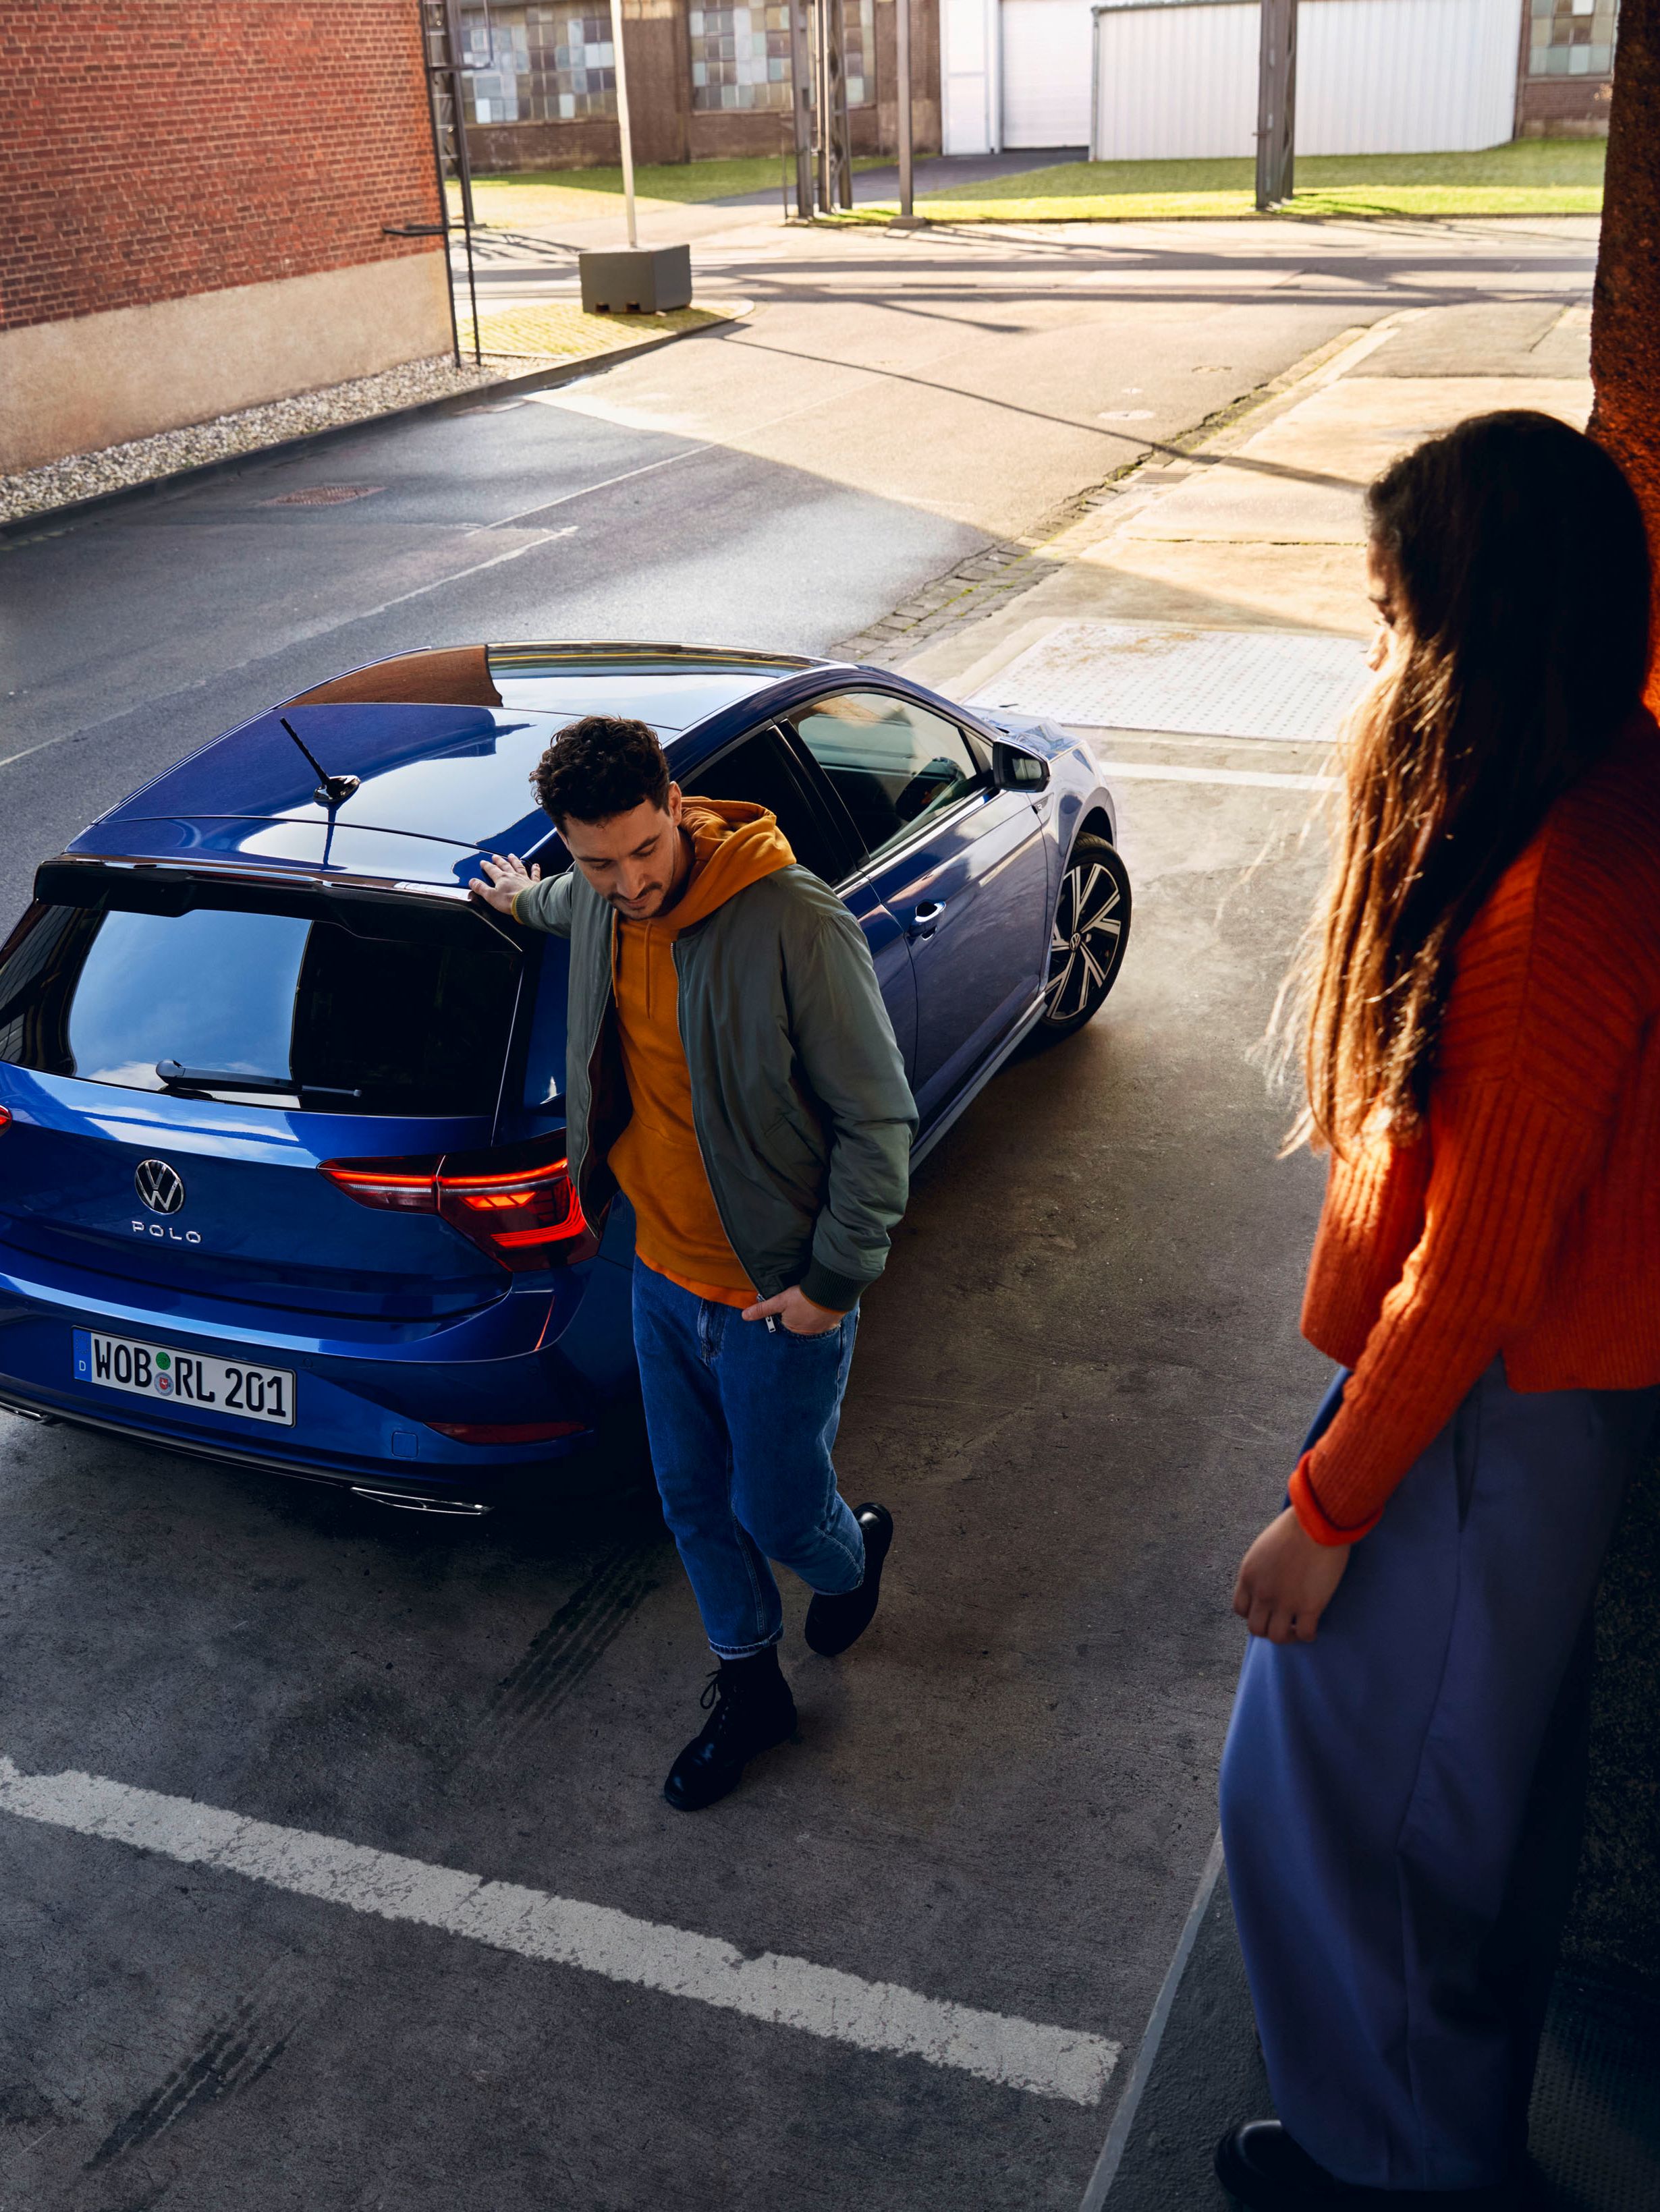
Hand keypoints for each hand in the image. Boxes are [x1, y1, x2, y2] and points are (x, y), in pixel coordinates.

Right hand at [469, 852, 539, 914]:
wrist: (528, 904)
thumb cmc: (510, 901)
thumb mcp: (490, 896)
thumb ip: (481, 888)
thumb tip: (472, 882)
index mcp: (501, 878)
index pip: (491, 869)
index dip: (486, 866)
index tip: (483, 862)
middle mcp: (513, 875)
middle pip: (504, 865)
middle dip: (499, 860)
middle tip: (495, 856)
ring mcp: (524, 878)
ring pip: (518, 866)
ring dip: (514, 860)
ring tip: (511, 856)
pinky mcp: (534, 884)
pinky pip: (534, 874)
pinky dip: (535, 870)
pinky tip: (536, 865)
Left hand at [742, 1285, 842, 1335]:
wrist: (829, 1292)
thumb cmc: (803, 1297)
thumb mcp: (779, 1301)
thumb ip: (762, 1309)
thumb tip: (745, 1316)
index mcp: (792, 1328)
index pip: (785, 1321)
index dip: (785, 1311)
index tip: (789, 1303)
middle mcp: (806, 1332)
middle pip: (799, 1322)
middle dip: (799, 1313)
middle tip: (801, 1300)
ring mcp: (821, 1329)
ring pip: (813, 1321)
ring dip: (812, 1313)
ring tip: (812, 1301)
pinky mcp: (833, 1322)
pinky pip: (826, 1320)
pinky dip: (824, 1313)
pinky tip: (823, 1305)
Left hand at [1232, 1507, 1350, 1643]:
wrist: (1317, 1522)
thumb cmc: (1295, 1527)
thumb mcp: (1264, 1547)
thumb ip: (1261, 1568)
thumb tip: (1269, 1580)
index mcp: (1249, 1576)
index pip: (1240, 1609)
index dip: (1253, 1613)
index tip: (1266, 1610)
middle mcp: (1262, 1593)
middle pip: (1256, 1628)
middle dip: (1269, 1628)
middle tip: (1283, 1623)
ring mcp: (1285, 1602)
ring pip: (1277, 1637)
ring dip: (1288, 1636)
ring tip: (1298, 1629)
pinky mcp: (1310, 1606)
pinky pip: (1305, 1634)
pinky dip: (1308, 1636)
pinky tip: (1314, 1628)